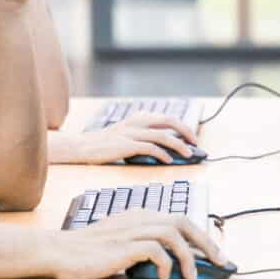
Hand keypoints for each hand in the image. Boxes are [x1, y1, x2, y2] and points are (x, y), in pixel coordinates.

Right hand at [52, 210, 229, 278]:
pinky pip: (155, 250)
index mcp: (139, 214)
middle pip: (182, 221)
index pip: (178, 218)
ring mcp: (130, 230)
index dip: (201, 235)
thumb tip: (171, 259)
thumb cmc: (87, 250)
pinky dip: (165, 264)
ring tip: (191, 276)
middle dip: (206, 242)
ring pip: (172, 233)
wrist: (60, 251)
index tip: (215, 252)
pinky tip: (163, 277)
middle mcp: (138, 217)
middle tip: (220, 261)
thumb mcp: (119, 240)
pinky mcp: (123, 245)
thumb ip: (142, 242)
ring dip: (188, 256)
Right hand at [61, 114, 197, 164]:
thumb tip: (168, 147)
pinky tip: (168, 160)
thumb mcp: (126, 133)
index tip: (192, 137)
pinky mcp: (126, 144)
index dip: (182, 126)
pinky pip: (149, 148)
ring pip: (162, 135)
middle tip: (196, 143)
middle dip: (186, 131)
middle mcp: (136, 122)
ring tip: (188, 154)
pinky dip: (162, 154)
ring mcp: (131, 133)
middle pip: (168, 121)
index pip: (166, 117)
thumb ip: (144, 135)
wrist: (83, 146)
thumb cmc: (106, 144)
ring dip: (178, 145)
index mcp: (138, 118)